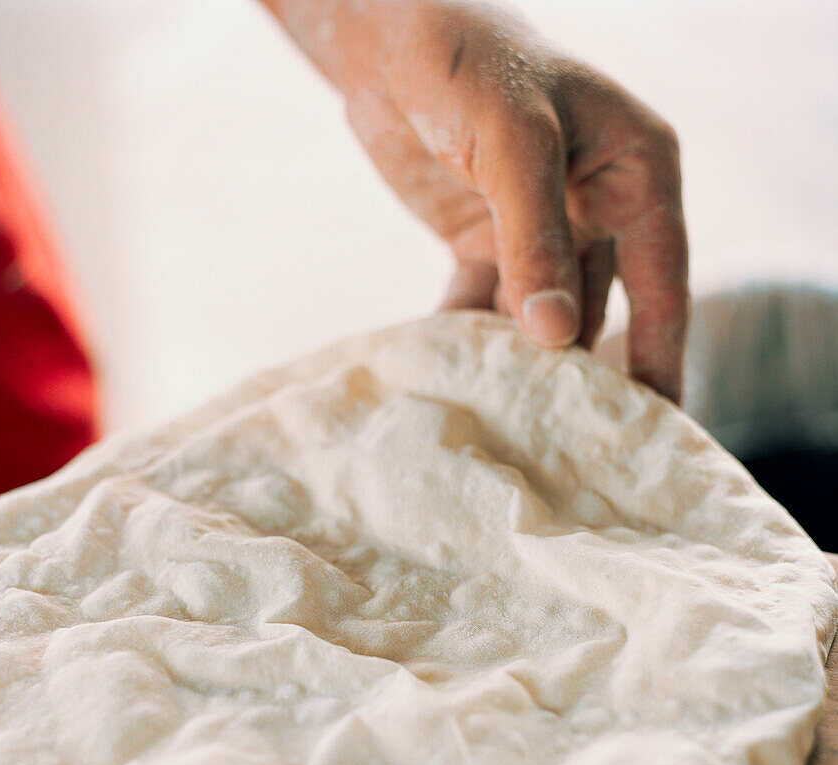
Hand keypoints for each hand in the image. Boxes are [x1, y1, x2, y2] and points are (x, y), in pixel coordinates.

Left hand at [262, 1, 688, 401]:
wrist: (381, 33)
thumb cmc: (466, 61)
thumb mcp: (514, 143)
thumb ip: (536, 240)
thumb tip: (556, 339)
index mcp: (637, 169)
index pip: (663, 278)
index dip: (661, 353)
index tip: (659, 424)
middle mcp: (598, 203)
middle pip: (605, 306)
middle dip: (590, 372)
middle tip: (582, 444)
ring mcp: (539, 226)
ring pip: (543, 314)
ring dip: (527, 363)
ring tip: (517, 423)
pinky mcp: (484, 239)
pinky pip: (487, 306)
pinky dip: (473, 340)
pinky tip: (461, 380)